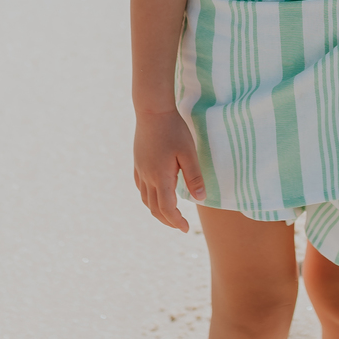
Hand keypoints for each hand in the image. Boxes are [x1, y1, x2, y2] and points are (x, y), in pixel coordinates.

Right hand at [134, 110, 205, 229]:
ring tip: (169, 214)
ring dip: (156, 210)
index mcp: (161, 177)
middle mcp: (147, 177)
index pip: (167, 209)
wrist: (152, 110)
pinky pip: (139, 186)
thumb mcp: (189, 152)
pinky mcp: (137, 162)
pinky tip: (155, 194)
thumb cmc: (173, 129)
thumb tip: (201, 199)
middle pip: (154, 208)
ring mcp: (140, 169)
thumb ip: (194, 177)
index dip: (176, 222)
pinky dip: (148, 197)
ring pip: (145, 199)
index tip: (186, 229)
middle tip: (180, 225)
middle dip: (167, 220)